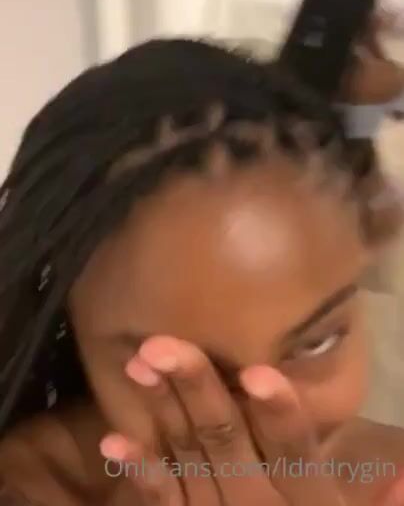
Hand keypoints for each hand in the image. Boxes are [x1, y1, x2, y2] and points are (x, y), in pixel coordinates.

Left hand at [100, 336, 348, 504]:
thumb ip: (377, 505)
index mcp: (308, 503)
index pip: (296, 454)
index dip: (281, 415)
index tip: (259, 373)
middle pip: (228, 442)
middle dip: (196, 389)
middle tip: (164, 344)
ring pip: (188, 458)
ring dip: (162, 409)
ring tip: (139, 362)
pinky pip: (161, 501)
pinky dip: (139, 470)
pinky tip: (113, 438)